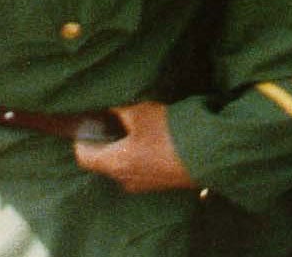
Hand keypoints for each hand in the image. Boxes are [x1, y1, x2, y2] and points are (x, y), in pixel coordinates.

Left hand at [73, 101, 195, 190]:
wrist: (210, 155)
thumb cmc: (170, 133)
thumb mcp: (141, 112)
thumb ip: (118, 110)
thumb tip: (104, 108)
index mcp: (114, 164)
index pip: (83, 155)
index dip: (81, 136)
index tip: (89, 120)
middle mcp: (124, 179)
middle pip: (104, 159)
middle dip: (107, 138)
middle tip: (115, 117)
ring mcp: (143, 184)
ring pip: (123, 162)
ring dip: (126, 145)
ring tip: (140, 124)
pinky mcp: (160, 183)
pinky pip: (141, 167)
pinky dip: (141, 152)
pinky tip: (157, 136)